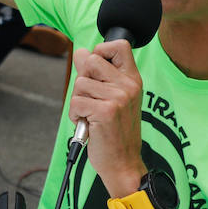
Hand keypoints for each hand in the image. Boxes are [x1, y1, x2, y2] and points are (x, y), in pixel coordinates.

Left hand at [67, 40, 144, 193]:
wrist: (123, 163)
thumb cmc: (115, 132)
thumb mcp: (111, 98)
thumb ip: (96, 74)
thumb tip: (80, 52)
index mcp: (133, 79)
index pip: (119, 45)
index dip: (100, 50)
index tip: (96, 70)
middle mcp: (128, 85)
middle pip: (90, 60)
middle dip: (82, 80)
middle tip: (91, 100)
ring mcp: (118, 98)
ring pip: (79, 83)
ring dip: (77, 101)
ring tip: (91, 115)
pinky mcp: (105, 111)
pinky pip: (75, 102)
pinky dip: (75, 115)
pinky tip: (88, 124)